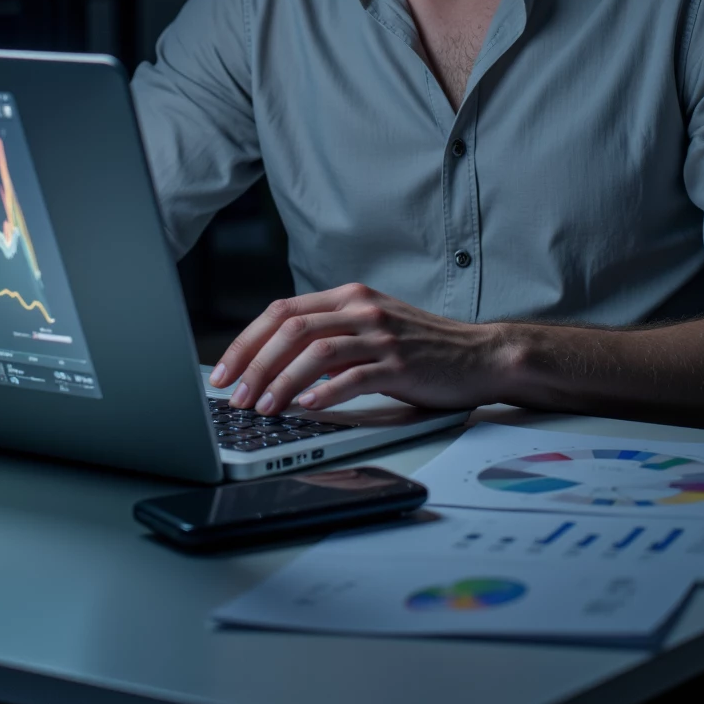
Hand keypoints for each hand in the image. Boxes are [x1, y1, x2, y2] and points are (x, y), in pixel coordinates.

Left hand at [208, 282, 516, 414]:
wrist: (479, 355)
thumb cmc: (420, 348)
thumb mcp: (370, 327)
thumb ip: (329, 334)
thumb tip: (272, 363)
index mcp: (348, 296)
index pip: (282, 311)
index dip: (247, 341)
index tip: (223, 370)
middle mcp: (362, 309)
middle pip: (292, 329)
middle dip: (254, 363)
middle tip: (234, 395)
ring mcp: (382, 335)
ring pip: (316, 351)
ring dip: (282, 380)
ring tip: (263, 407)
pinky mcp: (400, 365)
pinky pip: (354, 376)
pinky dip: (325, 392)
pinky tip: (307, 407)